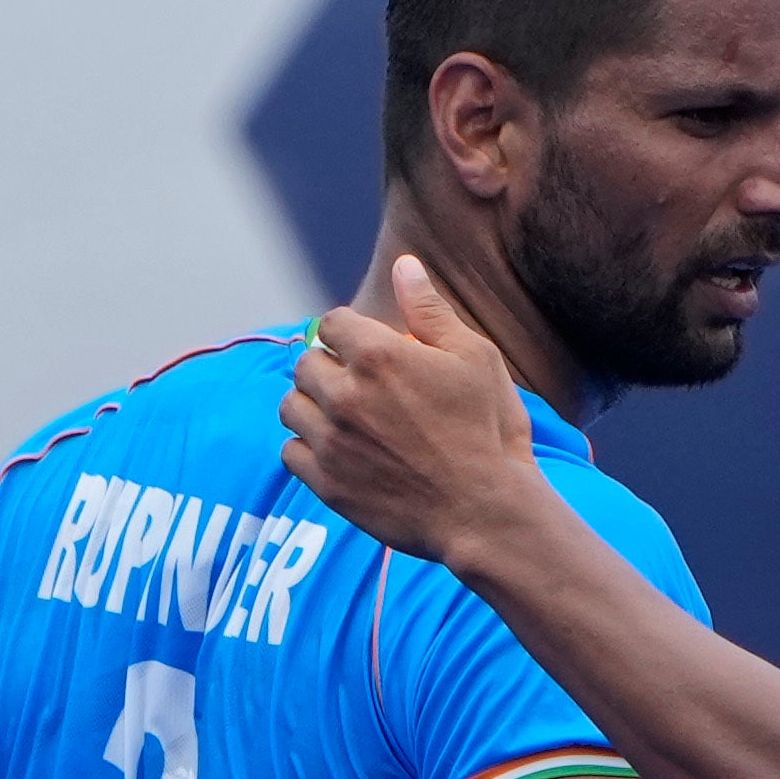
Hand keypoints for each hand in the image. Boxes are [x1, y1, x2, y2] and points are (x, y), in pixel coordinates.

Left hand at [278, 258, 559, 570]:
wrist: (486, 512)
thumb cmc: (488, 430)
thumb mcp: (474, 358)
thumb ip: (430, 311)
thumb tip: (404, 266)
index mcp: (377, 356)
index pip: (331, 323)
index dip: (349, 332)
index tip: (367, 348)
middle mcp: (344, 396)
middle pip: (306, 363)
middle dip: (328, 366)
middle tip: (357, 384)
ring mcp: (331, 442)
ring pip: (292, 407)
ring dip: (311, 404)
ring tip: (341, 415)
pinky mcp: (327, 484)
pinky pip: (291, 452)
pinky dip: (306, 447)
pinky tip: (336, 449)